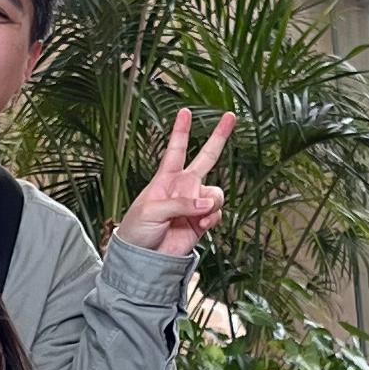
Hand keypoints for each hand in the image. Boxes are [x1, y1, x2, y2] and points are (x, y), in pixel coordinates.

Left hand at [116, 106, 233, 262]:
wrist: (145, 258)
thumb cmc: (137, 230)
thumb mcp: (151, 211)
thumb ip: (180, 203)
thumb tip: (206, 203)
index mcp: (166, 178)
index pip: (176, 149)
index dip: (181, 130)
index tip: (185, 111)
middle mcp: (184, 187)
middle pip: (206, 157)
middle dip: (219, 137)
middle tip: (230, 117)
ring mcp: (195, 204)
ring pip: (216, 193)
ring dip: (211, 203)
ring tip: (199, 215)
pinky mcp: (202, 221)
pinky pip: (217, 213)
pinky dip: (212, 218)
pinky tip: (201, 224)